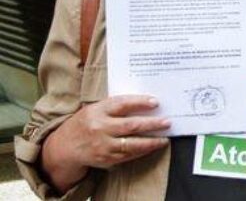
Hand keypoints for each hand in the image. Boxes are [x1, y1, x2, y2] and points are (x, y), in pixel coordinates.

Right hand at [42, 95, 169, 192]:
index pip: (122, 104)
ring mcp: (102, 145)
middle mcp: (99, 128)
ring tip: (164, 138)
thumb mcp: (95, 109)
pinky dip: (142, 151)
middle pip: (130, 125)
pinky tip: (152, 147)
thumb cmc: (85, 123)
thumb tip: (145, 102)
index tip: (155, 102)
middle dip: (152, 124)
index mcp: (97, 111)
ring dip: (151, 142)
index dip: (140, 102)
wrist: (63, 147)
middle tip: (167, 122)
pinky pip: (128, 155)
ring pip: (131, 144)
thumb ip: (115, 106)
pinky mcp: (105, 159)